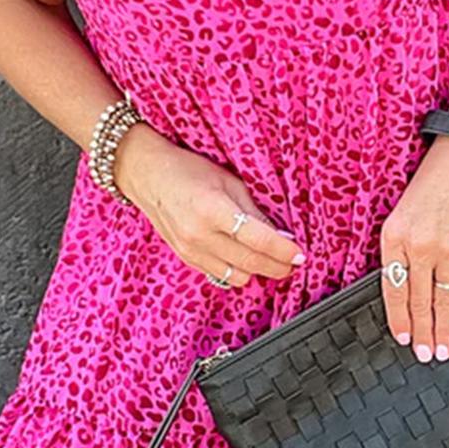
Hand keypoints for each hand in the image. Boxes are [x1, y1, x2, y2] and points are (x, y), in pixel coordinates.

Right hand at [113, 126, 305, 286]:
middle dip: (278, 266)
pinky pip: (220, 277)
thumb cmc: (188, 170)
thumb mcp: (229, 182)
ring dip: (259, 270)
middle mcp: (199, 235)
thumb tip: (282, 235)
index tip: (300, 254)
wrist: (148, 175)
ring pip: (238, 277)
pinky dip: (239, 272)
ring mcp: (190, 250)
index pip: (258, 240)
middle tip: (293, 261)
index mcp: (212, 210)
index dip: (284, 250)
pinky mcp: (186, 258)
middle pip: (251, 263)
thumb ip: (255, 211)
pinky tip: (247, 259)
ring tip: (271, 258)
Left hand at [378, 134, 448, 360]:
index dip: (398, 317)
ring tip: (442, 349)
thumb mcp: (401, 209)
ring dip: (443, 328)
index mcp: (395, 235)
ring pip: (444, 298)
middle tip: (423, 355)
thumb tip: (403, 281)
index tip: (401, 337)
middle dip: (421, 332)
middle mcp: (420, 245)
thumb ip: (401, 245)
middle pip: (420, 300)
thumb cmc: (433, 177)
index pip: (394, 288)